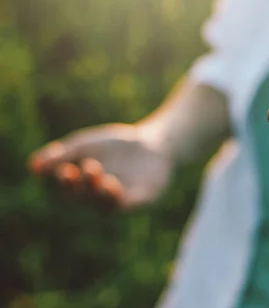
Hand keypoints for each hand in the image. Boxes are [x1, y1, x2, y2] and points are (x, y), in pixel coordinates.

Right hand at [28, 123, 173, 208]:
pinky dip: (119, 198)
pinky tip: (112, 184)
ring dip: (99, 193)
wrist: (153, 143)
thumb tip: (33, 166)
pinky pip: (129, 205)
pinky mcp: (142, 200)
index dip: (62, 183)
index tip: (64, 169)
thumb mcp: (84, 146)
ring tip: (99, 175)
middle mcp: (99, 199)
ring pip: (105, 206)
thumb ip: (61, 155)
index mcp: (82, 189)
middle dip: (83, 185)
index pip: (66, 191)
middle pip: (84, 199)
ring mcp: (121, 201)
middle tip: (88, 167)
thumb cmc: (115, 147)